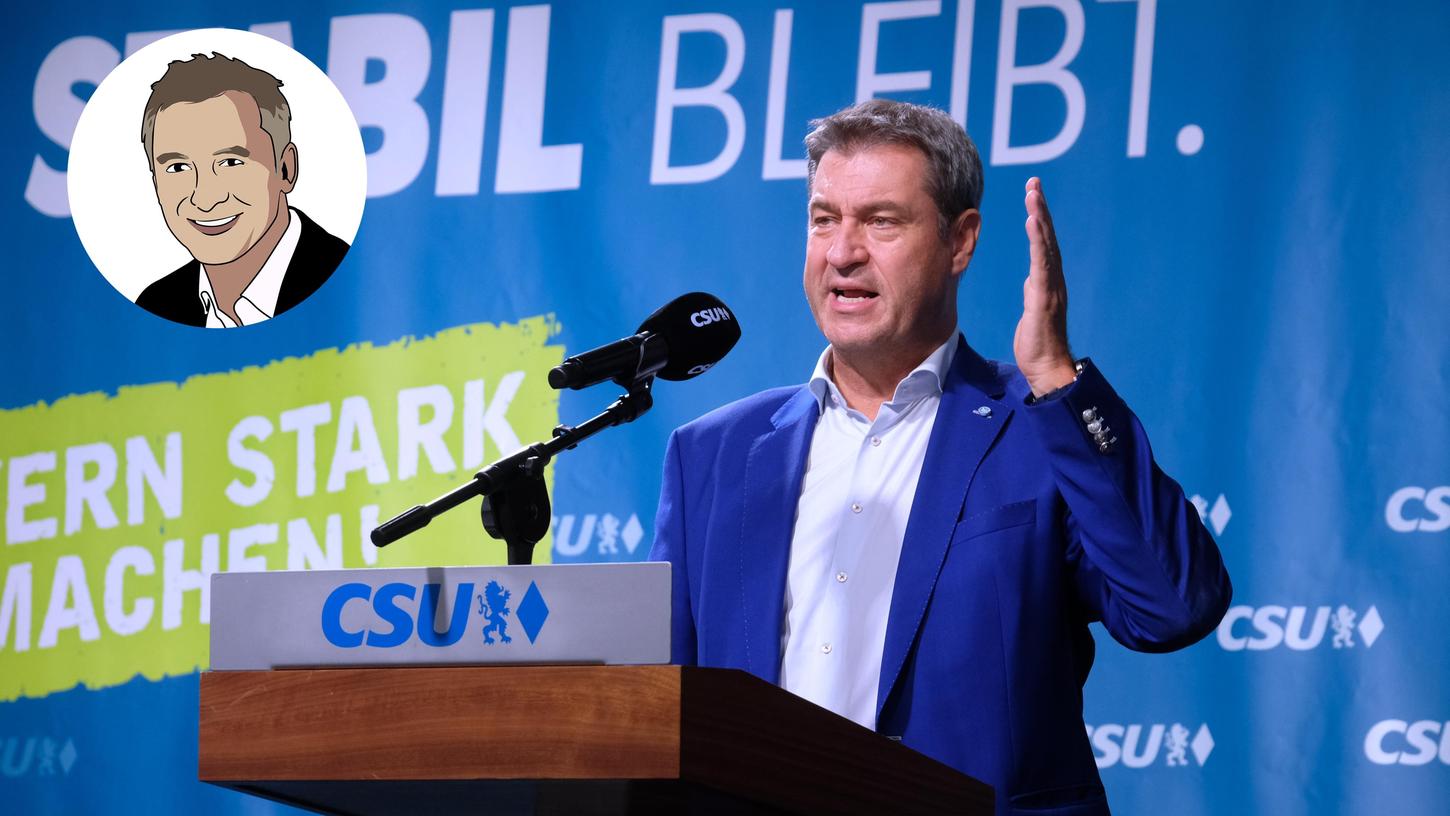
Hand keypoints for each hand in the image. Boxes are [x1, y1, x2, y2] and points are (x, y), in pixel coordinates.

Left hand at [1013, 177, 1076, 396]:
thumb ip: (1034, 292)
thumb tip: (1032, 281)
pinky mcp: (1045, 296)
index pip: (1043, 243)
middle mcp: (1054, 279)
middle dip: (1040, 207)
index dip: (1039, 218)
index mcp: (1048, 281)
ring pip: (1046, 245)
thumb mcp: (1032, 311)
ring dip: (1040, 216)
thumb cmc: (1039, 344)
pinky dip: (1038, 240)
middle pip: (1047, 236)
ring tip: (1033, 192)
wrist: (1047, 369)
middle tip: (1034, 182)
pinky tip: (1033, 221)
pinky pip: (1042, 263)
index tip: (1032, 195)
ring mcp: (1051, 286)